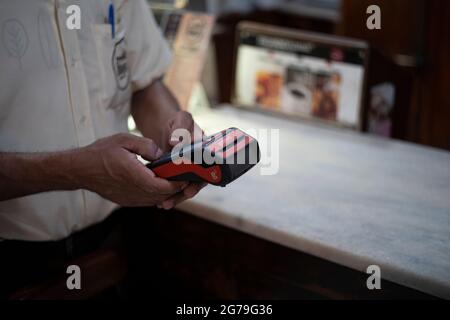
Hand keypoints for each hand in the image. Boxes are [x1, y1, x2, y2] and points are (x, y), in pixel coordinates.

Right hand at [73, 133, 187, 206]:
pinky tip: (160, 185)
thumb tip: (161, 154)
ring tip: (176, 181)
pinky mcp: (126, 201)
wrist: (80, 169)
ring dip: (167, 193)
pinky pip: (147, 201)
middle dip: (176, 188)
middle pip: (162, 196)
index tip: (187, 175)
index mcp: (134, 175)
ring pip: (156, 200)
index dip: (178, 183)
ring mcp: (129, 199)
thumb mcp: (124, 140)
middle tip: (186, 178)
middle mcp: (133, 190)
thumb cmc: (101, 152)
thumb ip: (146, 145)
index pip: (163, 186)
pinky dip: (156, 195)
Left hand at [158, 111, 206, 209]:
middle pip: (196, 183)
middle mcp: (200, 165)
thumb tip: (175, 143)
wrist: (168, 127)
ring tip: (162, 205)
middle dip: (184, 194)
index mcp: (207, 152)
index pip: (207, 171)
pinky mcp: (177, 175)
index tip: (188, 189)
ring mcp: (189, 171)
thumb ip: (180, 129)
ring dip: (175, 197)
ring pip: (184, 187)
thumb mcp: (181, 120)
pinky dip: (168, 193)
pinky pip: (174, 186)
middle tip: (170, 201)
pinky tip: (157, 200)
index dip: (199, 182)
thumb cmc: (178, 122)